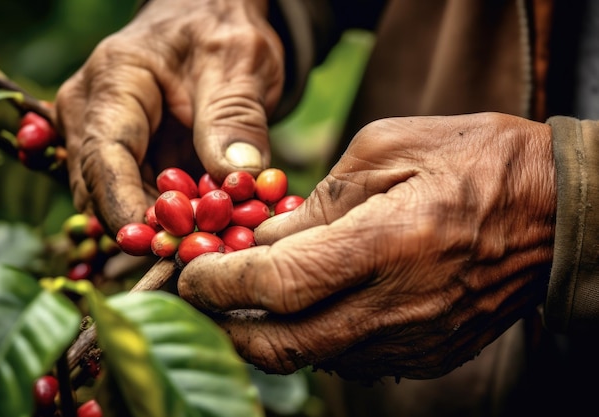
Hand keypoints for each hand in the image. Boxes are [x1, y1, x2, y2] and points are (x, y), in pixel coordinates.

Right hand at [54, 0, 282, 232]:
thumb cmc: (221, 33)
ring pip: (118, 201)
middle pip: (102, 187)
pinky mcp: (130, 159)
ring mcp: (108, 139)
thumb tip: (238, 179)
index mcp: (112, 82)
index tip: (157, 243)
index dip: (124, 205)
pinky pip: (141, 199)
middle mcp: (94, 113)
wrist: (213, 23)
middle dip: (146, 226)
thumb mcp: (238, 64)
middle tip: (196, 252)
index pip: (103, 155)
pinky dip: (172, 218)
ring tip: (208, 241)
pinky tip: (207, 228)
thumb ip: (235, 118)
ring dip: (161, 227)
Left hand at [177, 112, 556, 380]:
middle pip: (282, 345)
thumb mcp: (392, 146)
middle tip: (201, 300)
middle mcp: (398, 306)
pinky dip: (313, 339)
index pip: (277, 284)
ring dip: (265, 335)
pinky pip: (349, 361)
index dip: (219, 284)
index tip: (190, 273)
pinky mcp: (427, 356)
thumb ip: (321, 198)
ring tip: (248, 300)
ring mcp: (415, 341)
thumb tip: (266, 237)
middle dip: (224, 328)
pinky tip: (310, 308)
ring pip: (311, 360)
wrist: (556, 214)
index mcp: (388, 242)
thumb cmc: (477, 163)